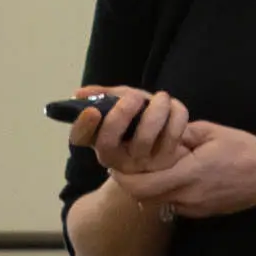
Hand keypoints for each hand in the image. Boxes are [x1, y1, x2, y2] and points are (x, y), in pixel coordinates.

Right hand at [68, 87, 195, 178]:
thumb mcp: (119, 106)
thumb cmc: (136, 122)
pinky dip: (176, 115)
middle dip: (120, 113)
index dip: (82, 125)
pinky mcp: (164, 162)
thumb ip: (103, 96)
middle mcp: (115, 157)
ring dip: (155, 110)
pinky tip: (174, 107)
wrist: (164, 144)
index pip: (79, 138)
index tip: (92, 110)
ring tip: (162, 97)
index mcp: (98, 140)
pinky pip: (171, 136)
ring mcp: (139, 163)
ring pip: (144, 138)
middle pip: (108, 141)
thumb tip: (80, 93)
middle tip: (134, 96)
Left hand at [115, 120, 255, 222]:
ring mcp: (193, 208)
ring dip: (148, 187)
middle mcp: (187, 196)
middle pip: (143, 198)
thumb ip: (179, 134)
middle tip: (126, 165)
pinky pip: (173, 203)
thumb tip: (154, 132)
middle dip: (130, 183)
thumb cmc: (245, 150)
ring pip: (157, 202)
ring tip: (150, 167)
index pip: (141, 185)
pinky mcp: (200, 212)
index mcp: (188, 174)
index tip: (116, 164)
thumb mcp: (210, 132)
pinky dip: (165, 191)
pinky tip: (174, 175)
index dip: (123, 177)